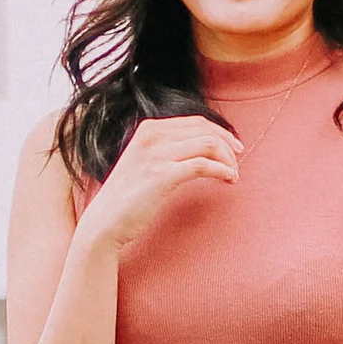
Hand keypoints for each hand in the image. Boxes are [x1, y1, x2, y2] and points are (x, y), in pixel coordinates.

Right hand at [78, 115, 241, 251]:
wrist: (103, 222)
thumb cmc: (125, 199)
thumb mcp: (143, 164)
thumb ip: (165, 152)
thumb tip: (197, 152)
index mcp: (148, 129)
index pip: (195, 121)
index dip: (220, 132)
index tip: (233, 148)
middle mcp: (152, 136)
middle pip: (204, 129)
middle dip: (228, 144)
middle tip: (239, 160)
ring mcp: (156, 154)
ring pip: (208, 144)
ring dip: (227, 159)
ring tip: (234, 174)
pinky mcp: (162, 176)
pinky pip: (203, 165)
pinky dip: (222, 171)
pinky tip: (229, 180)